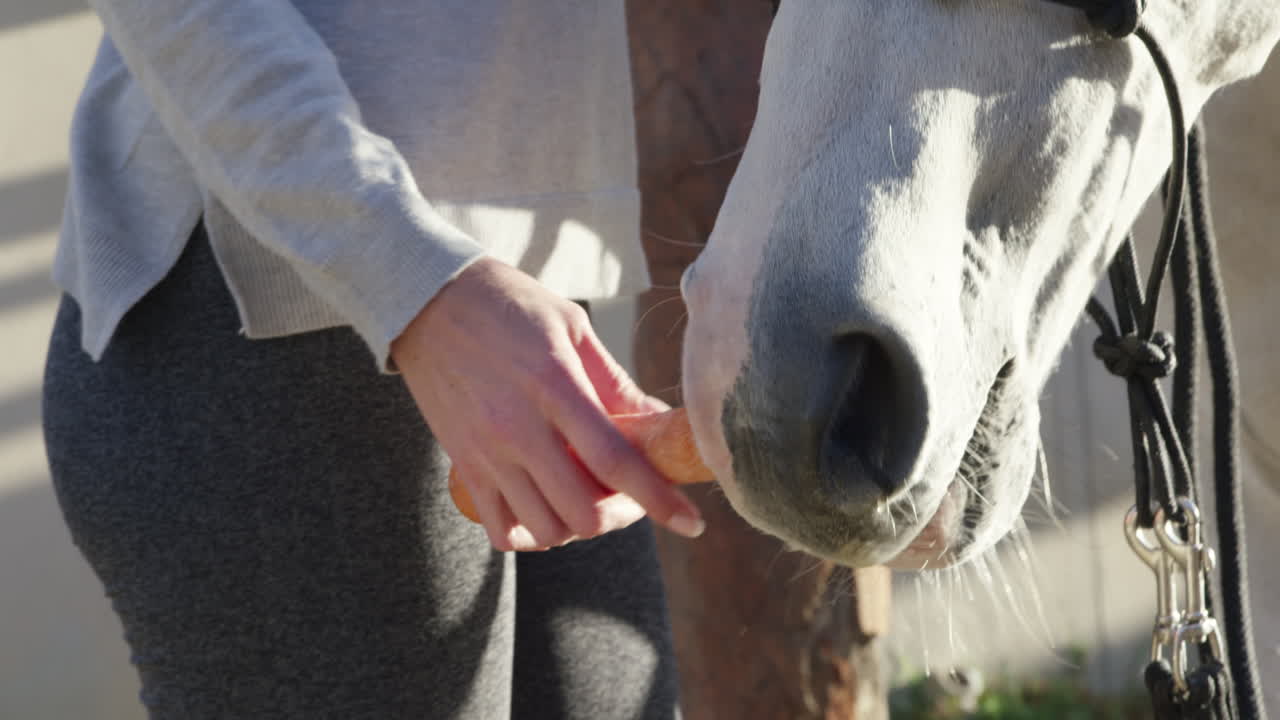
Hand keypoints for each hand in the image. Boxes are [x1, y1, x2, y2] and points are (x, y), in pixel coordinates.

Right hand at [391, 257, 705, 550]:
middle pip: (583, 511)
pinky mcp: (463, 463)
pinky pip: (501, 529)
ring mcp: (487, 451)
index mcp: (554, 386)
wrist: (426, 300)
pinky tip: (545, 508)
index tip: (691, 523)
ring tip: (586, 499)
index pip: (615, 460)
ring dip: (577, 526)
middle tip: (629, 498)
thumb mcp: (571, 326)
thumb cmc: (509, 305)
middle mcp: (519, 427)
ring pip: (546, 529)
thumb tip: (659, 422)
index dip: (658, 499)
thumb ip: (615, 383)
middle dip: (620, 516)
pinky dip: (531, 533)